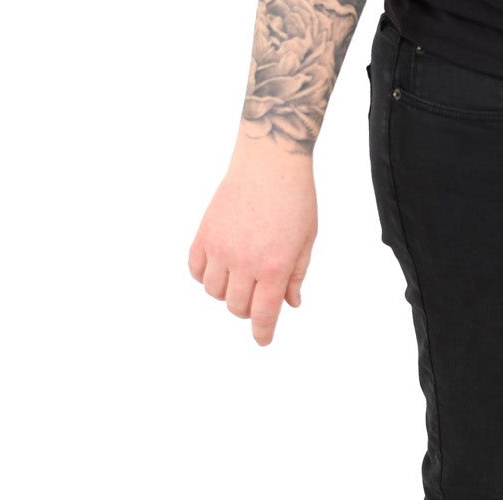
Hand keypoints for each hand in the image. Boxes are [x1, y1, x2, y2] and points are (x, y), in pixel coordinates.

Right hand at [189, 140, 317, 345]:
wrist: (270, 162)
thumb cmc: (296, 197)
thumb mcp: (307, 237)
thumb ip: (296, 274)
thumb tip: (289, 304)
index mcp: (274, 265)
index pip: (263, 314)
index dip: (262, 332)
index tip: (263, 340)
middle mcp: (244, 261)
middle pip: (237, 307)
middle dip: (248, 308)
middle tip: (258, 294)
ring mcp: (221, 248)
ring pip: (214, 292)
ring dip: (227, 291)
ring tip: (242, 273)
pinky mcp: (204, 235)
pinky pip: (196, 270)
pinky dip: (205, 275)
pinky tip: (220, 265)